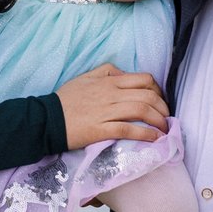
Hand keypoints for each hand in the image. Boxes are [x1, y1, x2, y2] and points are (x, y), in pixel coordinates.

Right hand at [56, 62, 170, 148]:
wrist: (46, 120)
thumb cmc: (65, 100)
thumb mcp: (85, 77)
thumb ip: (107, 72)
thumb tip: (125, 73)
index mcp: (109, 81)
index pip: (144, 80)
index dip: (158, 91)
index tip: (160, 101)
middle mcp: (111, 94)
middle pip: (148, 96)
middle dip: (163, 108)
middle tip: (166, 117)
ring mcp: (106, 112)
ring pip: (142, 111)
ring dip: (159, 121)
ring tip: (164, 129)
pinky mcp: (101, 130)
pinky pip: (129, 130)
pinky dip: (146, 135)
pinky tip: (155, 139)